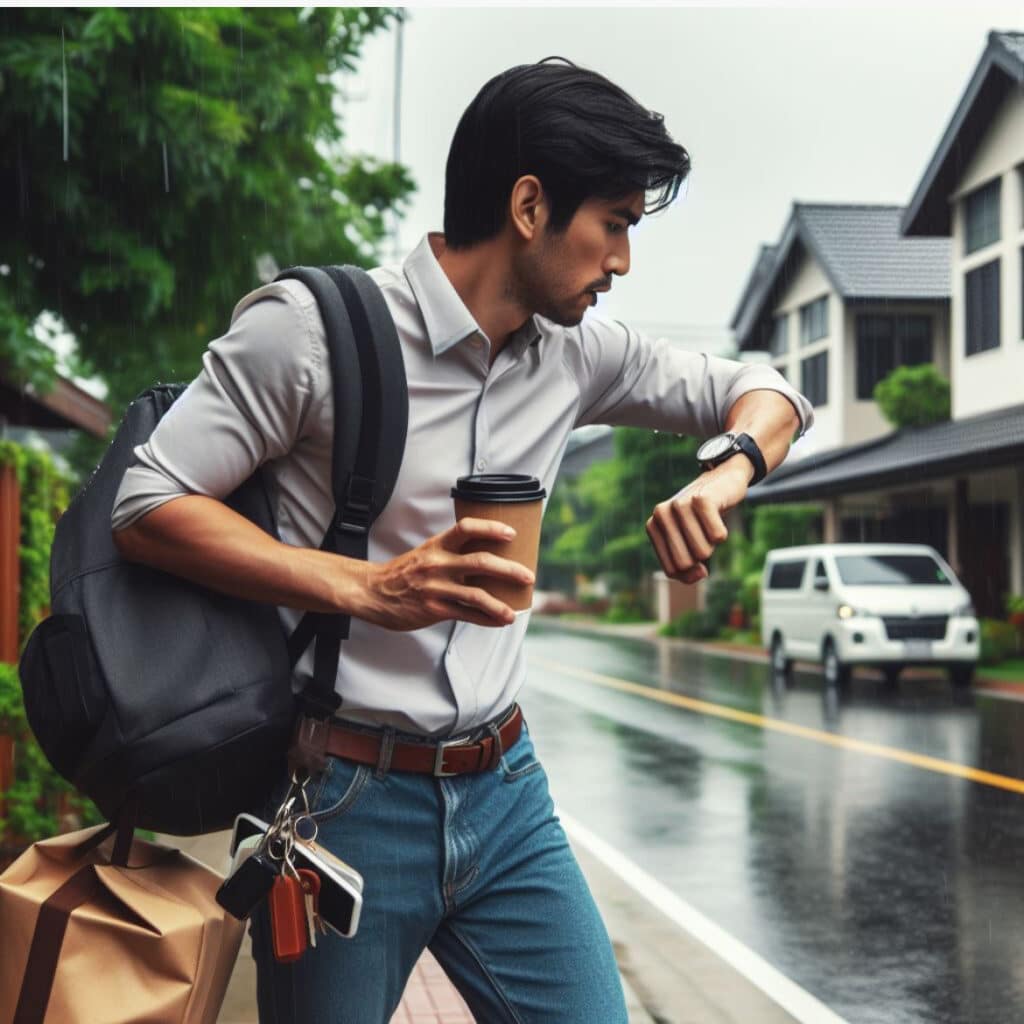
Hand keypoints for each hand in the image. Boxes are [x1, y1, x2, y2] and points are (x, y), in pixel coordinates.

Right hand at [359, 518, 534, 630]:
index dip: (491, 528)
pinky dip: (485, 619)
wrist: (372, 592)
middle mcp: (437, 563)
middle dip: (509, 569)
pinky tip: (498, 621)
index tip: (511, 534)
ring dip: (500, 604)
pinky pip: (466, 615)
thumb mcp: (425, 553)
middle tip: (528, 576)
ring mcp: (435, 587)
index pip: (466, 528)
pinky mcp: (433, 609)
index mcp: (436, 545)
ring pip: (476, 595)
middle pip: (480, 562)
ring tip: (514, 611)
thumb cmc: (403, 573)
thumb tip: (486, 560)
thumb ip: (450, 554)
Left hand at [645, 460, 751, 583]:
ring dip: (712, 543)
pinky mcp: (702, 499)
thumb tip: (701, 574)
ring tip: (708, 522)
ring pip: (703, 552)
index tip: (694, 549)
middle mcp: (661, 513)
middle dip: (700, 555)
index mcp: (653, 526)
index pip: (672, 570)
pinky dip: (723, 532)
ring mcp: (679, 504)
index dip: (690, 569)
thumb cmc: (702, 519)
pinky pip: (718, 537)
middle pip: (685, 563)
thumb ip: (687, 570)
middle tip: (702, 533)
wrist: (722, 481)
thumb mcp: (689, 545)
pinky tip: (718, 514)